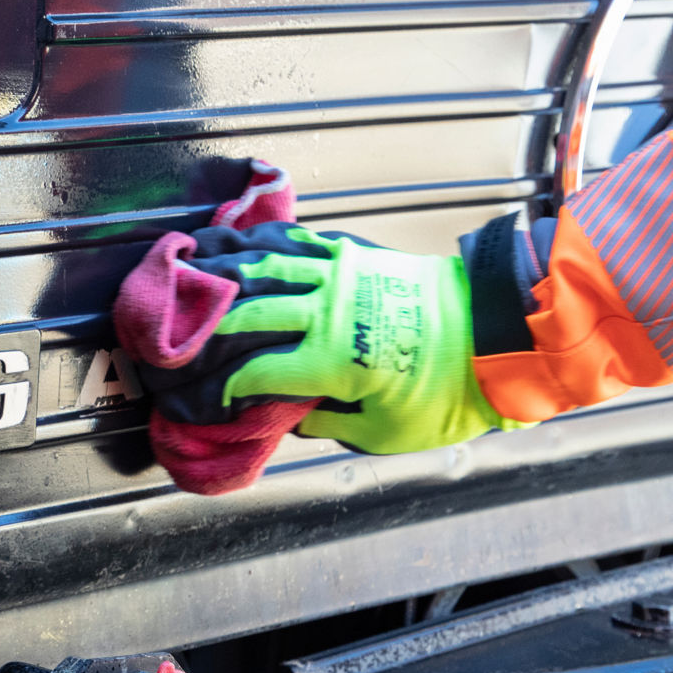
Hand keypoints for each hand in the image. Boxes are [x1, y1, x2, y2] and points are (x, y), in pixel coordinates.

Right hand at [143, 222, 531, 454]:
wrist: (502, 338)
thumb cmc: (448, 395)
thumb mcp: (386, 431)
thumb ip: (329, 422)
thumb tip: (294, 416)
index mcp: (331, 360)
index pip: (254, 372)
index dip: (221, 386)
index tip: (203, 395)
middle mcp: (327, 312)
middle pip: (247, 311)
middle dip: (203, 322)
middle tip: (171, 330)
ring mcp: (341, 277)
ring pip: (268, 266)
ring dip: (224, 269)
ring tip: (189, 270)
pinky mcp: (358, 255)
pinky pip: (302, 242)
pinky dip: (267, 241)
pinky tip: (245, 243)